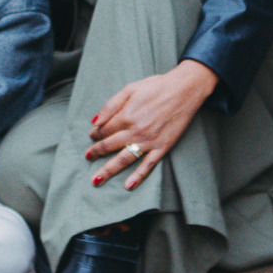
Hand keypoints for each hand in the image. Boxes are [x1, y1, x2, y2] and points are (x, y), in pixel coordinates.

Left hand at [84, 60, 219, 191]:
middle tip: (88, 157)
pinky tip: (128, 185)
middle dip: (96, 152)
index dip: (95, 134)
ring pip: (124, 159)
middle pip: (109, 146)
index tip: (92, 136)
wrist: (184, 90)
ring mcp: (149, 141)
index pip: (104, 130)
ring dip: (108, 170)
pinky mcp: (162, 147)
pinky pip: (148, 165)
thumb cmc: (156, 87)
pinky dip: (138, 176)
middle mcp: (135, 131)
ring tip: (96, 179)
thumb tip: (94, 121)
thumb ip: (110, 105)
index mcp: (126, 115)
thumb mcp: (130, 89)